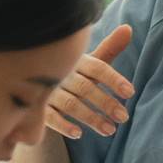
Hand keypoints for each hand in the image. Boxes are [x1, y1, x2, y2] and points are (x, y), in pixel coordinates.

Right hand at [46, 24, 134, 139]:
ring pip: (71, 103)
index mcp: (76, 60)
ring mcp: (46, 89)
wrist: (31, 85)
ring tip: (110, 130)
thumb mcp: (88, 62)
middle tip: (124, 117)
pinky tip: (78, 134)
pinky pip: (49, 116)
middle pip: (86, 87)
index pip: (97, 67)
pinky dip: (63, 124)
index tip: (130, 92)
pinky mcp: (35, 106)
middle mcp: (61, 73)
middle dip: (106, 102)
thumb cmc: (70, 73)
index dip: (113, 79)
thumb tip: (129, 28)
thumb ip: (109, 49)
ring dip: (91, 117)